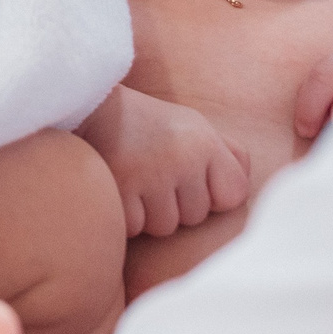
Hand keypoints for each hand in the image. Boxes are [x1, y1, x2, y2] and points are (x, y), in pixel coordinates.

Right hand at [100, 89, 251, 237]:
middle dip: (176, 205)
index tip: (191, 182)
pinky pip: (135, 228)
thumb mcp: (193, 126)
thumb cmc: (147, 123)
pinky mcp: (120, 189)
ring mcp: (151, 174)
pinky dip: (126, 217)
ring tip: (135, 181)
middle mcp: (183, 157)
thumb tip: (245, 186)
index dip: (213, 196)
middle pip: (196, 216)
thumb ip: (228, 154)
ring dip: (149, 214)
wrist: (87, 105)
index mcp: (204, 141)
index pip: (234, 195)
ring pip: (165, 227)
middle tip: (154, 176)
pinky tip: (119, 189)